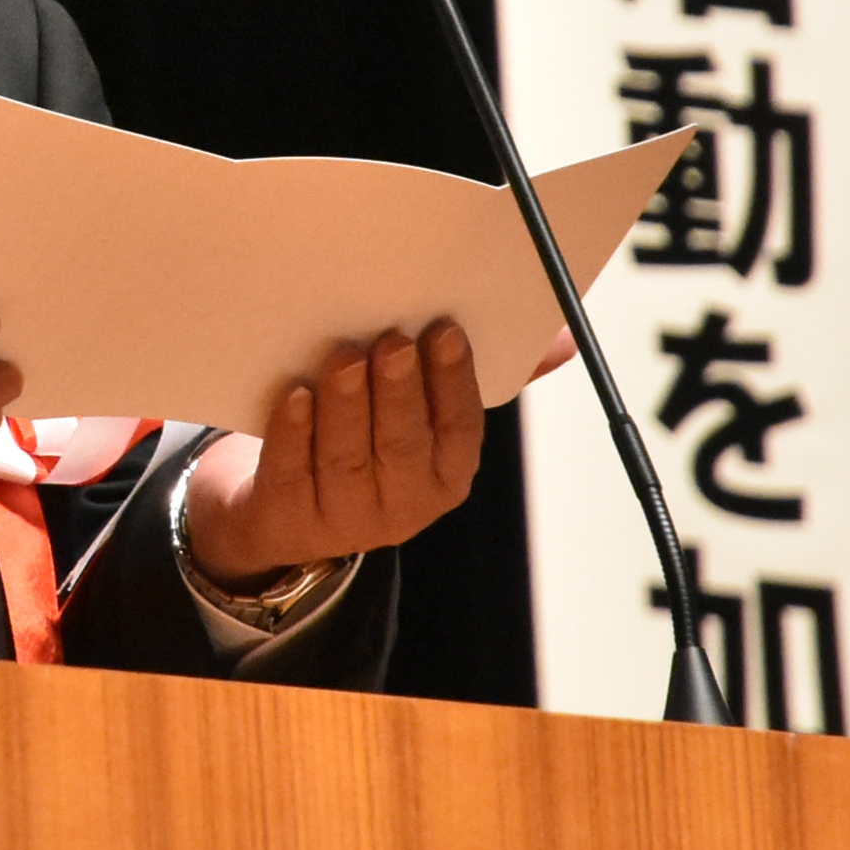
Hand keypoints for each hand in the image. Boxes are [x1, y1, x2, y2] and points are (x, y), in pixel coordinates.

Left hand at [181, 319, 484, 586]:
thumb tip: (561, 339)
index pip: (459, 428)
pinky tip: (294, 395)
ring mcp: (344, 518)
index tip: (445, 329)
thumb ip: (476, 376)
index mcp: (445, 475)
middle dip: (399, 390)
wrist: (288, 514)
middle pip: (402, 445)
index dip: (454, 380)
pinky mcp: (290, 519)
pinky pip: (291, 474)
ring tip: (344, 357)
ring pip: (347, 458)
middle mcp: (402, 505)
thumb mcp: (424, 420)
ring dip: (347, 404)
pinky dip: (293, 433)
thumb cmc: (367, 446)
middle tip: (393, 340)